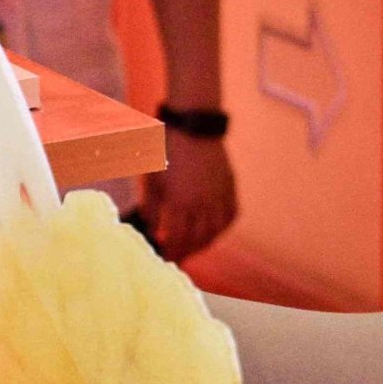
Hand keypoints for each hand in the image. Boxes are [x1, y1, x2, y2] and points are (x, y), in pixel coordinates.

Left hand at [139, 126, 236, 260]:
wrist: (193, 126)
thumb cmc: (166, 150)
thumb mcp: (152, 179)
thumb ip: (152, 209)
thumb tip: (154, 230)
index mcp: (180, 202)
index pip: (179, 239)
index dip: (173, 252)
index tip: (166, 258)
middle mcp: (202, 203)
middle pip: (198, 240)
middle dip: (188, 252)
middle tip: (180, 256)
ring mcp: (218, 196)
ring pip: (216, 231)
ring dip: (205, 243)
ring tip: (195, 247)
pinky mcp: (229, 186)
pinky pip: (231, 215)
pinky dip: (223, 227)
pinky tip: (215, 230)